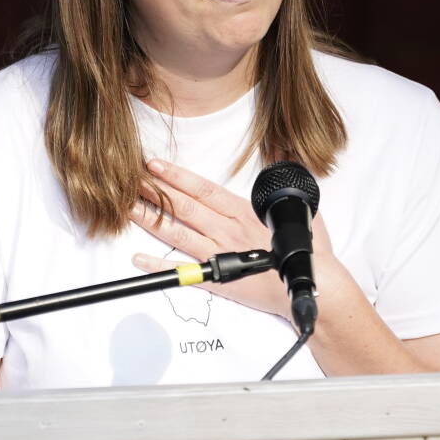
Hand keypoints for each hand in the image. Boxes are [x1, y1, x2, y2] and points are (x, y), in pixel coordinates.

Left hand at [128, 158, 350, 320]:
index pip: (203, 189)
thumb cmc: (309, 250)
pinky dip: (160, 266)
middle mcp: (228, 231)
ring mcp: (221, 256)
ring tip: (127, 208)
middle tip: (128, 179)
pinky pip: (184, 273)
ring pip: (178, 234)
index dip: (177, 176)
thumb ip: (288, 179)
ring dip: (151, 221)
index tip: (155, 164)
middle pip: (184, 208)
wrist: (312, 287)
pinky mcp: (219, 281)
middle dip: (155, 191)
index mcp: (244, 212)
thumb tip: (286, 152)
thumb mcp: (302, 207)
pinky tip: (138, 259)